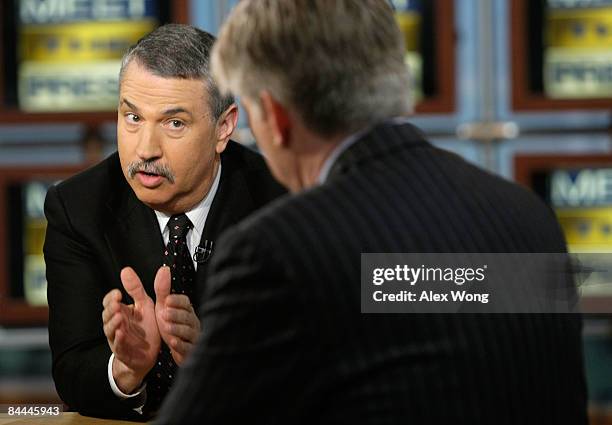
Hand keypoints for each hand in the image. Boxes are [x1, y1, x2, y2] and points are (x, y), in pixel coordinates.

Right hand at [102, 267, 160, 392]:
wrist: (149, 354)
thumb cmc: (145, 328)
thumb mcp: (144, 305)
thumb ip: (136, 289)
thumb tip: (126, 269)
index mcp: (121, 312)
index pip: (109, 302)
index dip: (111, 298)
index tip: (119, 293)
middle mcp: (117, 324)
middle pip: (107, 315)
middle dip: (111, 309)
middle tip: (117, 303)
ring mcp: (118, 338)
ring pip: (110, 330)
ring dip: (113, 323)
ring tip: (119, 317)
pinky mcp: (123, 351)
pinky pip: (118, 346)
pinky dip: (118, 339)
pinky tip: (121, 333)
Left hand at [154, 266, 200, 364]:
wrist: (174, 348)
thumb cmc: (171, 324)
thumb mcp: (164, 306)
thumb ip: (162, 289)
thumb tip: (164, 268)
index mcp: (186, 310)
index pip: (185, 302)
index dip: (177, 301)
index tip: (167, 300)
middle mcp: (192, 322)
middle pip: (187, 317)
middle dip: (176, 315)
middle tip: (164, 313)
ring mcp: (193, 336)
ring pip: (188, 332)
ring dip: (177, 329)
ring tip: (166, 328)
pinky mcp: (191, 350)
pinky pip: (188, 347)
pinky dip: (180, 345)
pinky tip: (172, 342)